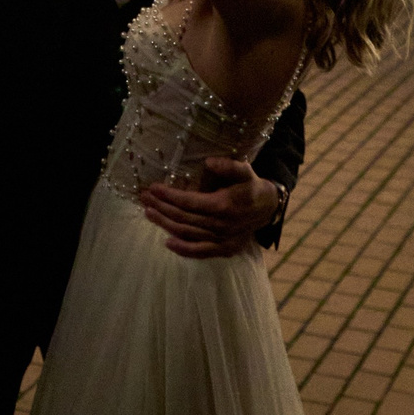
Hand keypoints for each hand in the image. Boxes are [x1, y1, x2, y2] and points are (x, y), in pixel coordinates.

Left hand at [138, 154, 279, 259]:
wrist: (269, 208)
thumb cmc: (251, 186)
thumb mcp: (245, 170)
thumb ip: (229, 166)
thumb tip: (209, 162)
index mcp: (224, 205)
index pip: (190, 202)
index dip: (169, 196)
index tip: (153, 188)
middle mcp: (221, 225)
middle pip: (184, 218)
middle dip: (161, 207)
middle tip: (144, 198)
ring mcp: (222, 240)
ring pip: (188, 234)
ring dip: (165, 224)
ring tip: (148, 213)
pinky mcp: (224, 249)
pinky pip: (200, 252)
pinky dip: (183, 249)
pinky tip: (167, 241)